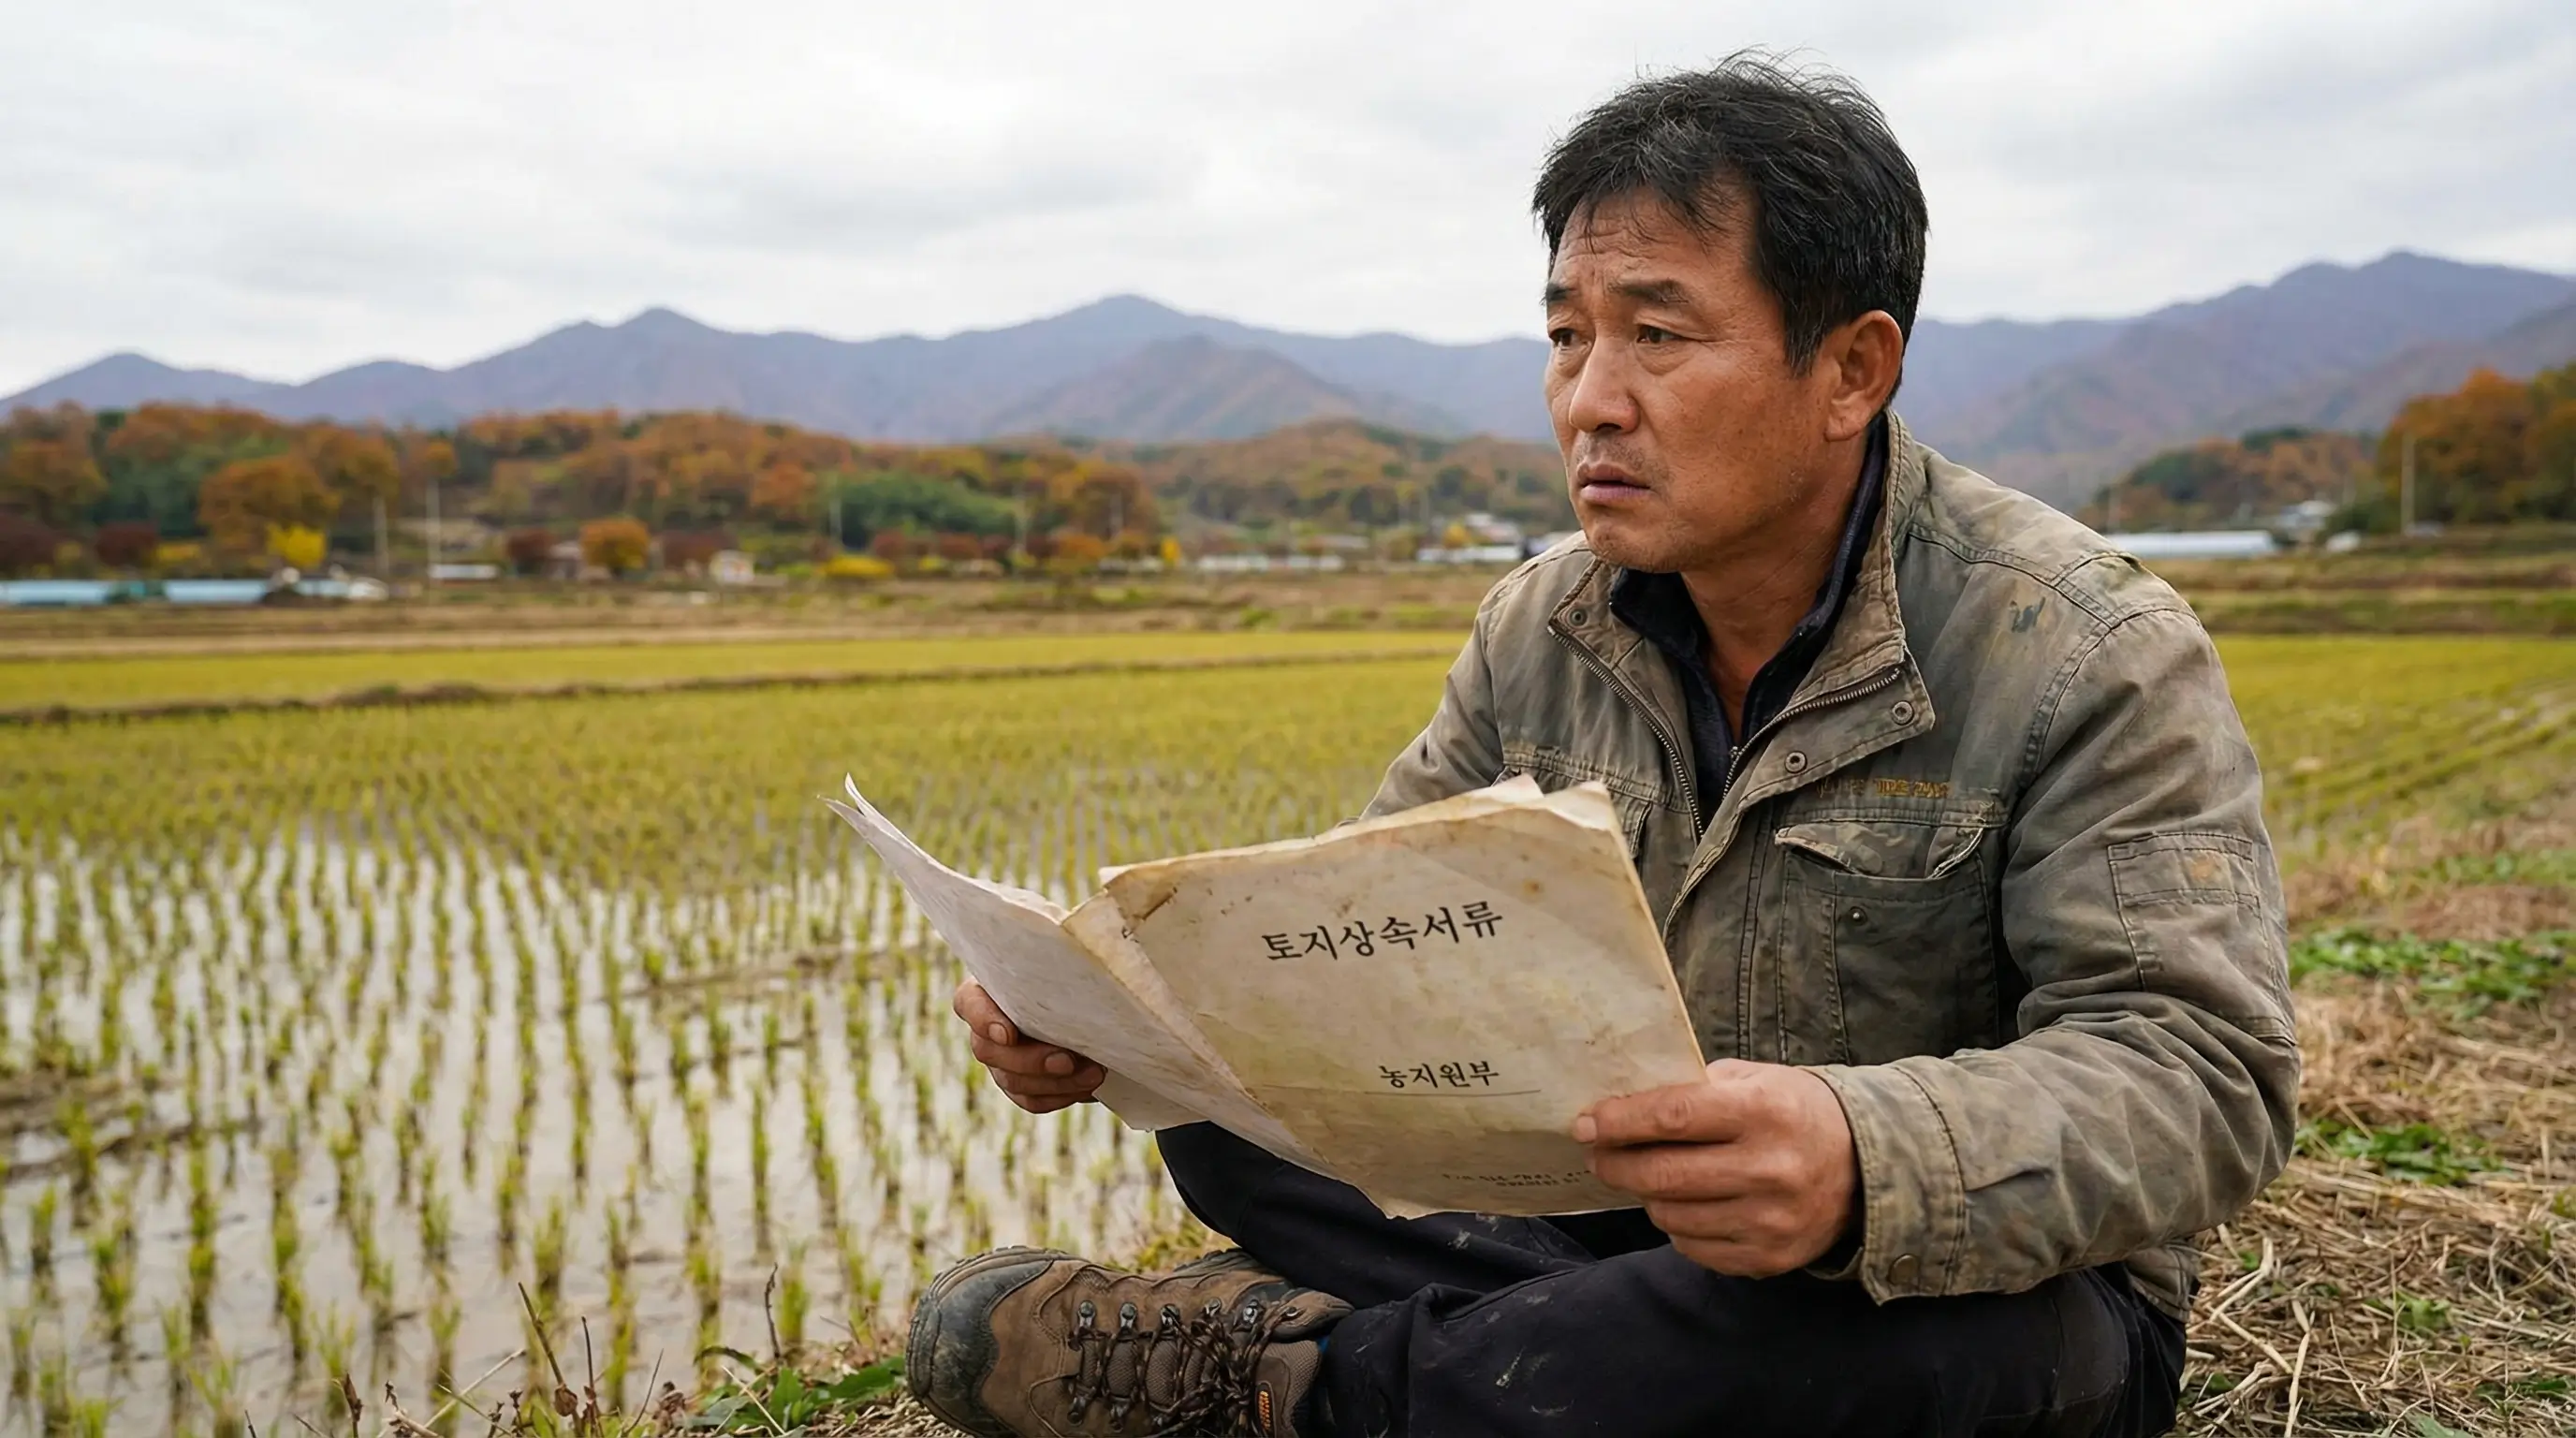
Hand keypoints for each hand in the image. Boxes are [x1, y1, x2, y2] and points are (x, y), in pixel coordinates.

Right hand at [953, 980, 1106, 1113]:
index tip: (1009, 1034)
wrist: (1092, 1004)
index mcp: (988, 988)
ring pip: (1012, 1081)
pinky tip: (1085, 1087)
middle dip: (1031, 1060)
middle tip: (1069, 1060)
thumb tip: (1083, 974)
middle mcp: (987, 1027)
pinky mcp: (1021, 1084)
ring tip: (1094, 1073)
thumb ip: (1063, 967)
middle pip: (988, 1051)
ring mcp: (1001, 1059)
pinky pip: (1030, 1100)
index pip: (968, 1002)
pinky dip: (1059, 1096)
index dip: (984, 1020)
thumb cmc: (1076, 972)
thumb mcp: (1066, 966)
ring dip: (1054, 1082)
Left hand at [1575, 1059, 1858, 1275]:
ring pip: (1671, 1217)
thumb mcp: (1756, 1080)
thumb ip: (1696, 1089)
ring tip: (1650, 1178)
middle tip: (1599, 1155)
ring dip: (1647, 1196)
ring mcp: (1770, 1221)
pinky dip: (1678, 1227)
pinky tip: (1687, 1206)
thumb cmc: (1795, 1112)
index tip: (1586, 1123)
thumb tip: (1623, 1104)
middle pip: (1663, 1175)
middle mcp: (1769, 1169)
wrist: (1866, 1167)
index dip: (1620, 1121)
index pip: (1673, 1117)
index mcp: (1763, 1112)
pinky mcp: (1769, 1258)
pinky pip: (1694, 1248)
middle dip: (1616, 1164)